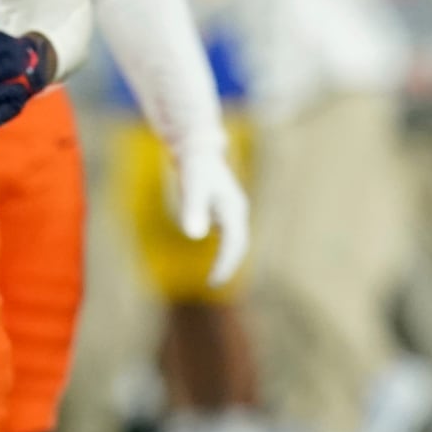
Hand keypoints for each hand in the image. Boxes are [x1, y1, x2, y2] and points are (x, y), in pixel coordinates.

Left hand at [172, 143, 249, 286]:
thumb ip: (193, 209)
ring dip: (229, 257)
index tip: (213, 281)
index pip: (234, 243)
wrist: (197, 148)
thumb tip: (194, 237)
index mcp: (234, 208)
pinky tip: (215, 254)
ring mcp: (232, 208)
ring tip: (216, 276)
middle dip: (229, 264)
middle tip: (214, 283)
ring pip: (236, 239)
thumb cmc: (195, 167)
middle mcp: (237, 209)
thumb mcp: (192, 187)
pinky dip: (225, 247)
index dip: (225, 263)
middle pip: (239, 243)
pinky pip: (229, 233)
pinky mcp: (224, 207)